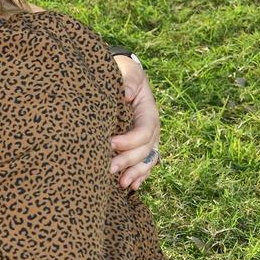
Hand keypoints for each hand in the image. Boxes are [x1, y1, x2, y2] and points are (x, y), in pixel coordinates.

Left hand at [110, 54, 160, 190]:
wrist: (124, 78)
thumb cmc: (124, 74)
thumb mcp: (128, 72)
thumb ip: (128, 81)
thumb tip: (125, 94)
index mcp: (149, 112)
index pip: (144, 131)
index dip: (130, 140)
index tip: (109, 143)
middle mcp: (151, 128)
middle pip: (144, 149)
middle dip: (128, 161)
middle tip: (107, 168)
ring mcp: (147, 139)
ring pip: (146, 160)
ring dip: (134, 173)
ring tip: (120, 183)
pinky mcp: (139, 145)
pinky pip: (144, 164)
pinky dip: (139, 176)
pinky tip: (131, 186)